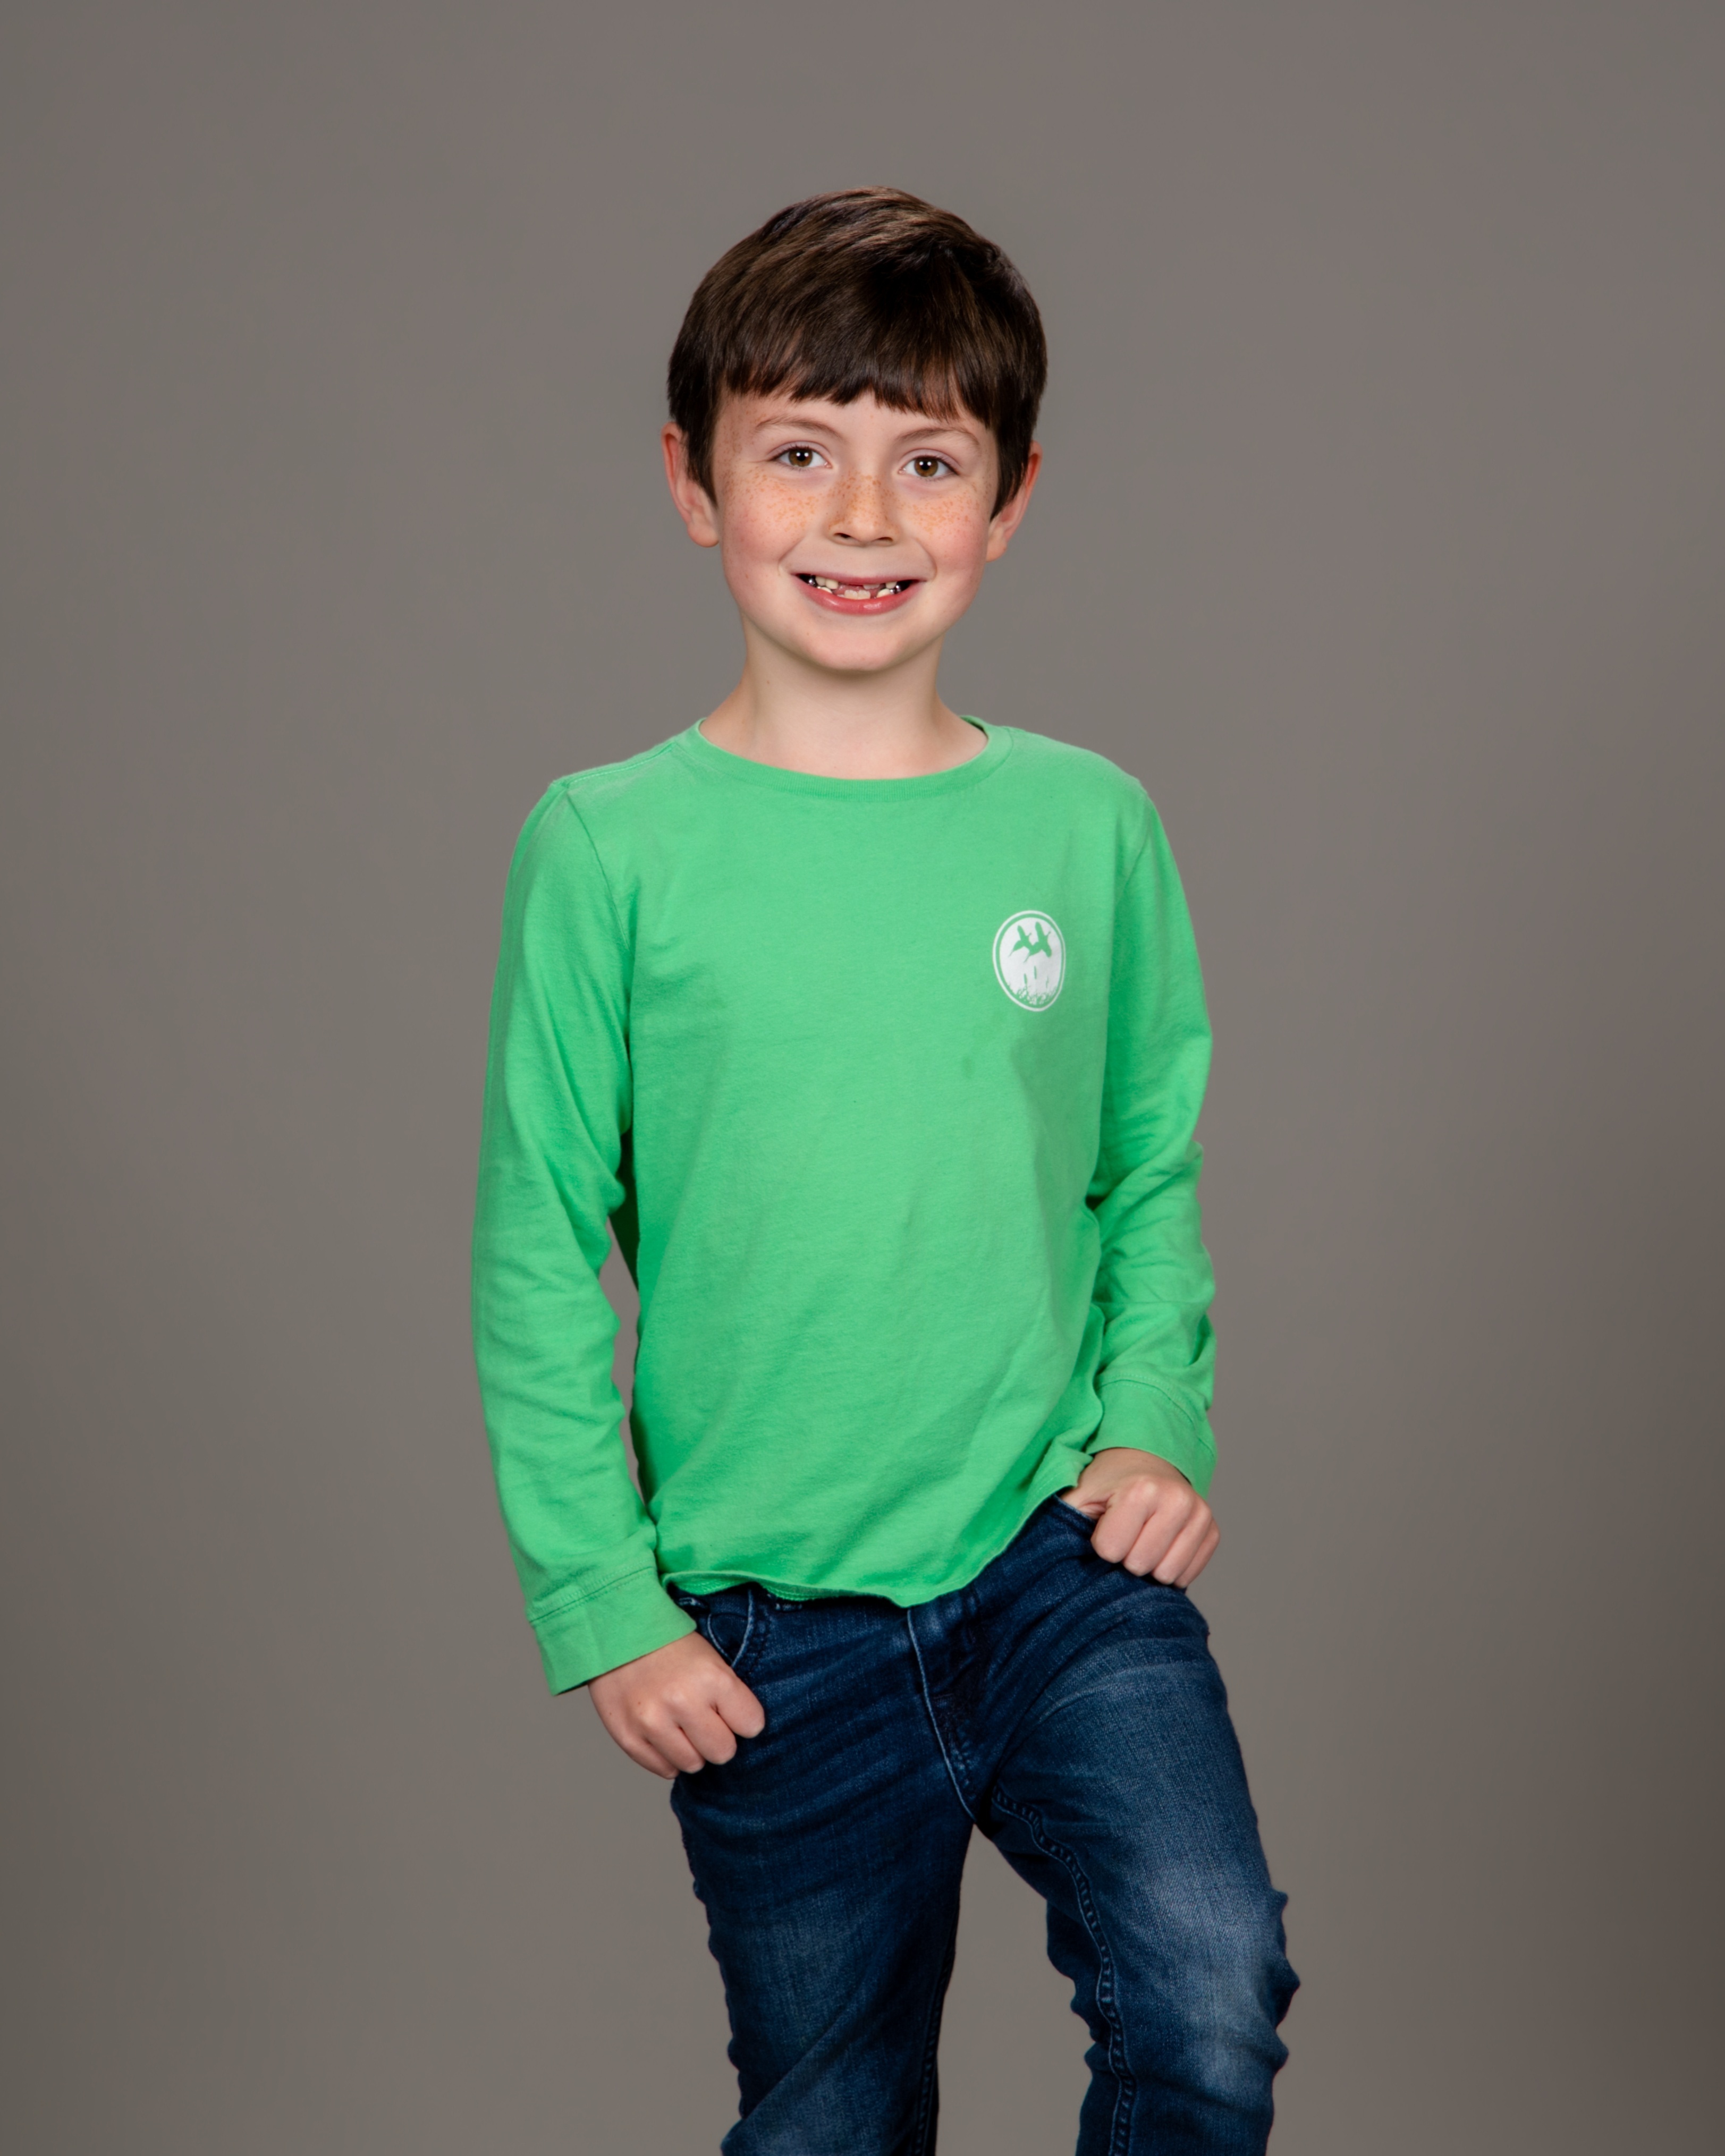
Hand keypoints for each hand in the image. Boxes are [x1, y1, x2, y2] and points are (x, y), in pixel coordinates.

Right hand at [587, 1630, 766, 1779]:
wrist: (615, 1632)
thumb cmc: (670, 1646)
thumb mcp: (710, 1658)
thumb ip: (729, 1696)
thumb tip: (744, 1735)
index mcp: (711, 1677)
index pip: (751, 1725)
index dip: (744, 1719)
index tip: (733, 1711)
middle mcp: (682, 1702)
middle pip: (722, 1752)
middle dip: (718, 1738)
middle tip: (705, 1720)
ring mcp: (651, 1722)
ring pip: (693, 1765)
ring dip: (691, 1749)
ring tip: (680, 1723)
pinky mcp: (628, 1737)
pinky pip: (663, 1769)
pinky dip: (667, 1755)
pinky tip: (662, 1730)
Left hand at [1058, 1447, 1218, 1587]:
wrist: (1144, 1461)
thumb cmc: (1106, 1484)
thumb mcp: (1079, 1496)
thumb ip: (1064, 1522)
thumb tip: (1050, 1565)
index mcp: (1141, 1489)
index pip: (1111, 1552)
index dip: (1101, 1545)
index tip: (1104, 1526)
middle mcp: (1177, 1500)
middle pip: (1140, 1566)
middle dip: (1125, 1557)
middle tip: (1124, 1533)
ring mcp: (1199, 1515)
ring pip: (1167, 1575)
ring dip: (1148, 1565)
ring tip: (1141, 1538)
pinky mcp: (1212, 1531)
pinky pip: (1187, 1575)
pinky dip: (1168, 1567)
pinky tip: (1159, 1544)